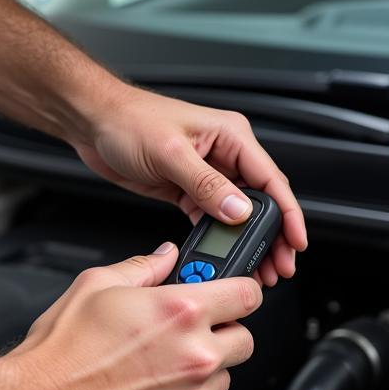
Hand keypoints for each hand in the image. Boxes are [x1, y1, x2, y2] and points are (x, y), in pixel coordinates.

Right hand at [0, 242, 260, 389]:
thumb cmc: (62, 353)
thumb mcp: (97, 286)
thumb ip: (143, 266)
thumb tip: (166, 256)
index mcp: (181, 312)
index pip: (248, 294)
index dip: (240, 291)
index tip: (230, 295)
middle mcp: (196, 355)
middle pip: (245, 339)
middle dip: (222, 333)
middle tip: (188, 333)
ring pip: (224, 378)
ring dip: (204, 370)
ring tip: (159, 366)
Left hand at [74, 87, 306, 285]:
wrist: (92, 121)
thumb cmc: (127, 121)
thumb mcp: (170, 153)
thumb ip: (206, 184)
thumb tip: (237, 210)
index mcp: (231, 136)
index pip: (271, 179)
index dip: (288, 214)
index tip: (295, 241)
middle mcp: (224, 154)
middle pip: (260, 201)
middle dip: (272, 235)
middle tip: (278, 266)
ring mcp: (207, 173)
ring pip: (238, 214)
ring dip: (247, 242)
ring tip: (256, 269)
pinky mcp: (188, 189)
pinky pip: (212, 218)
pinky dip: (219, 239)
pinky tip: (223, 256)